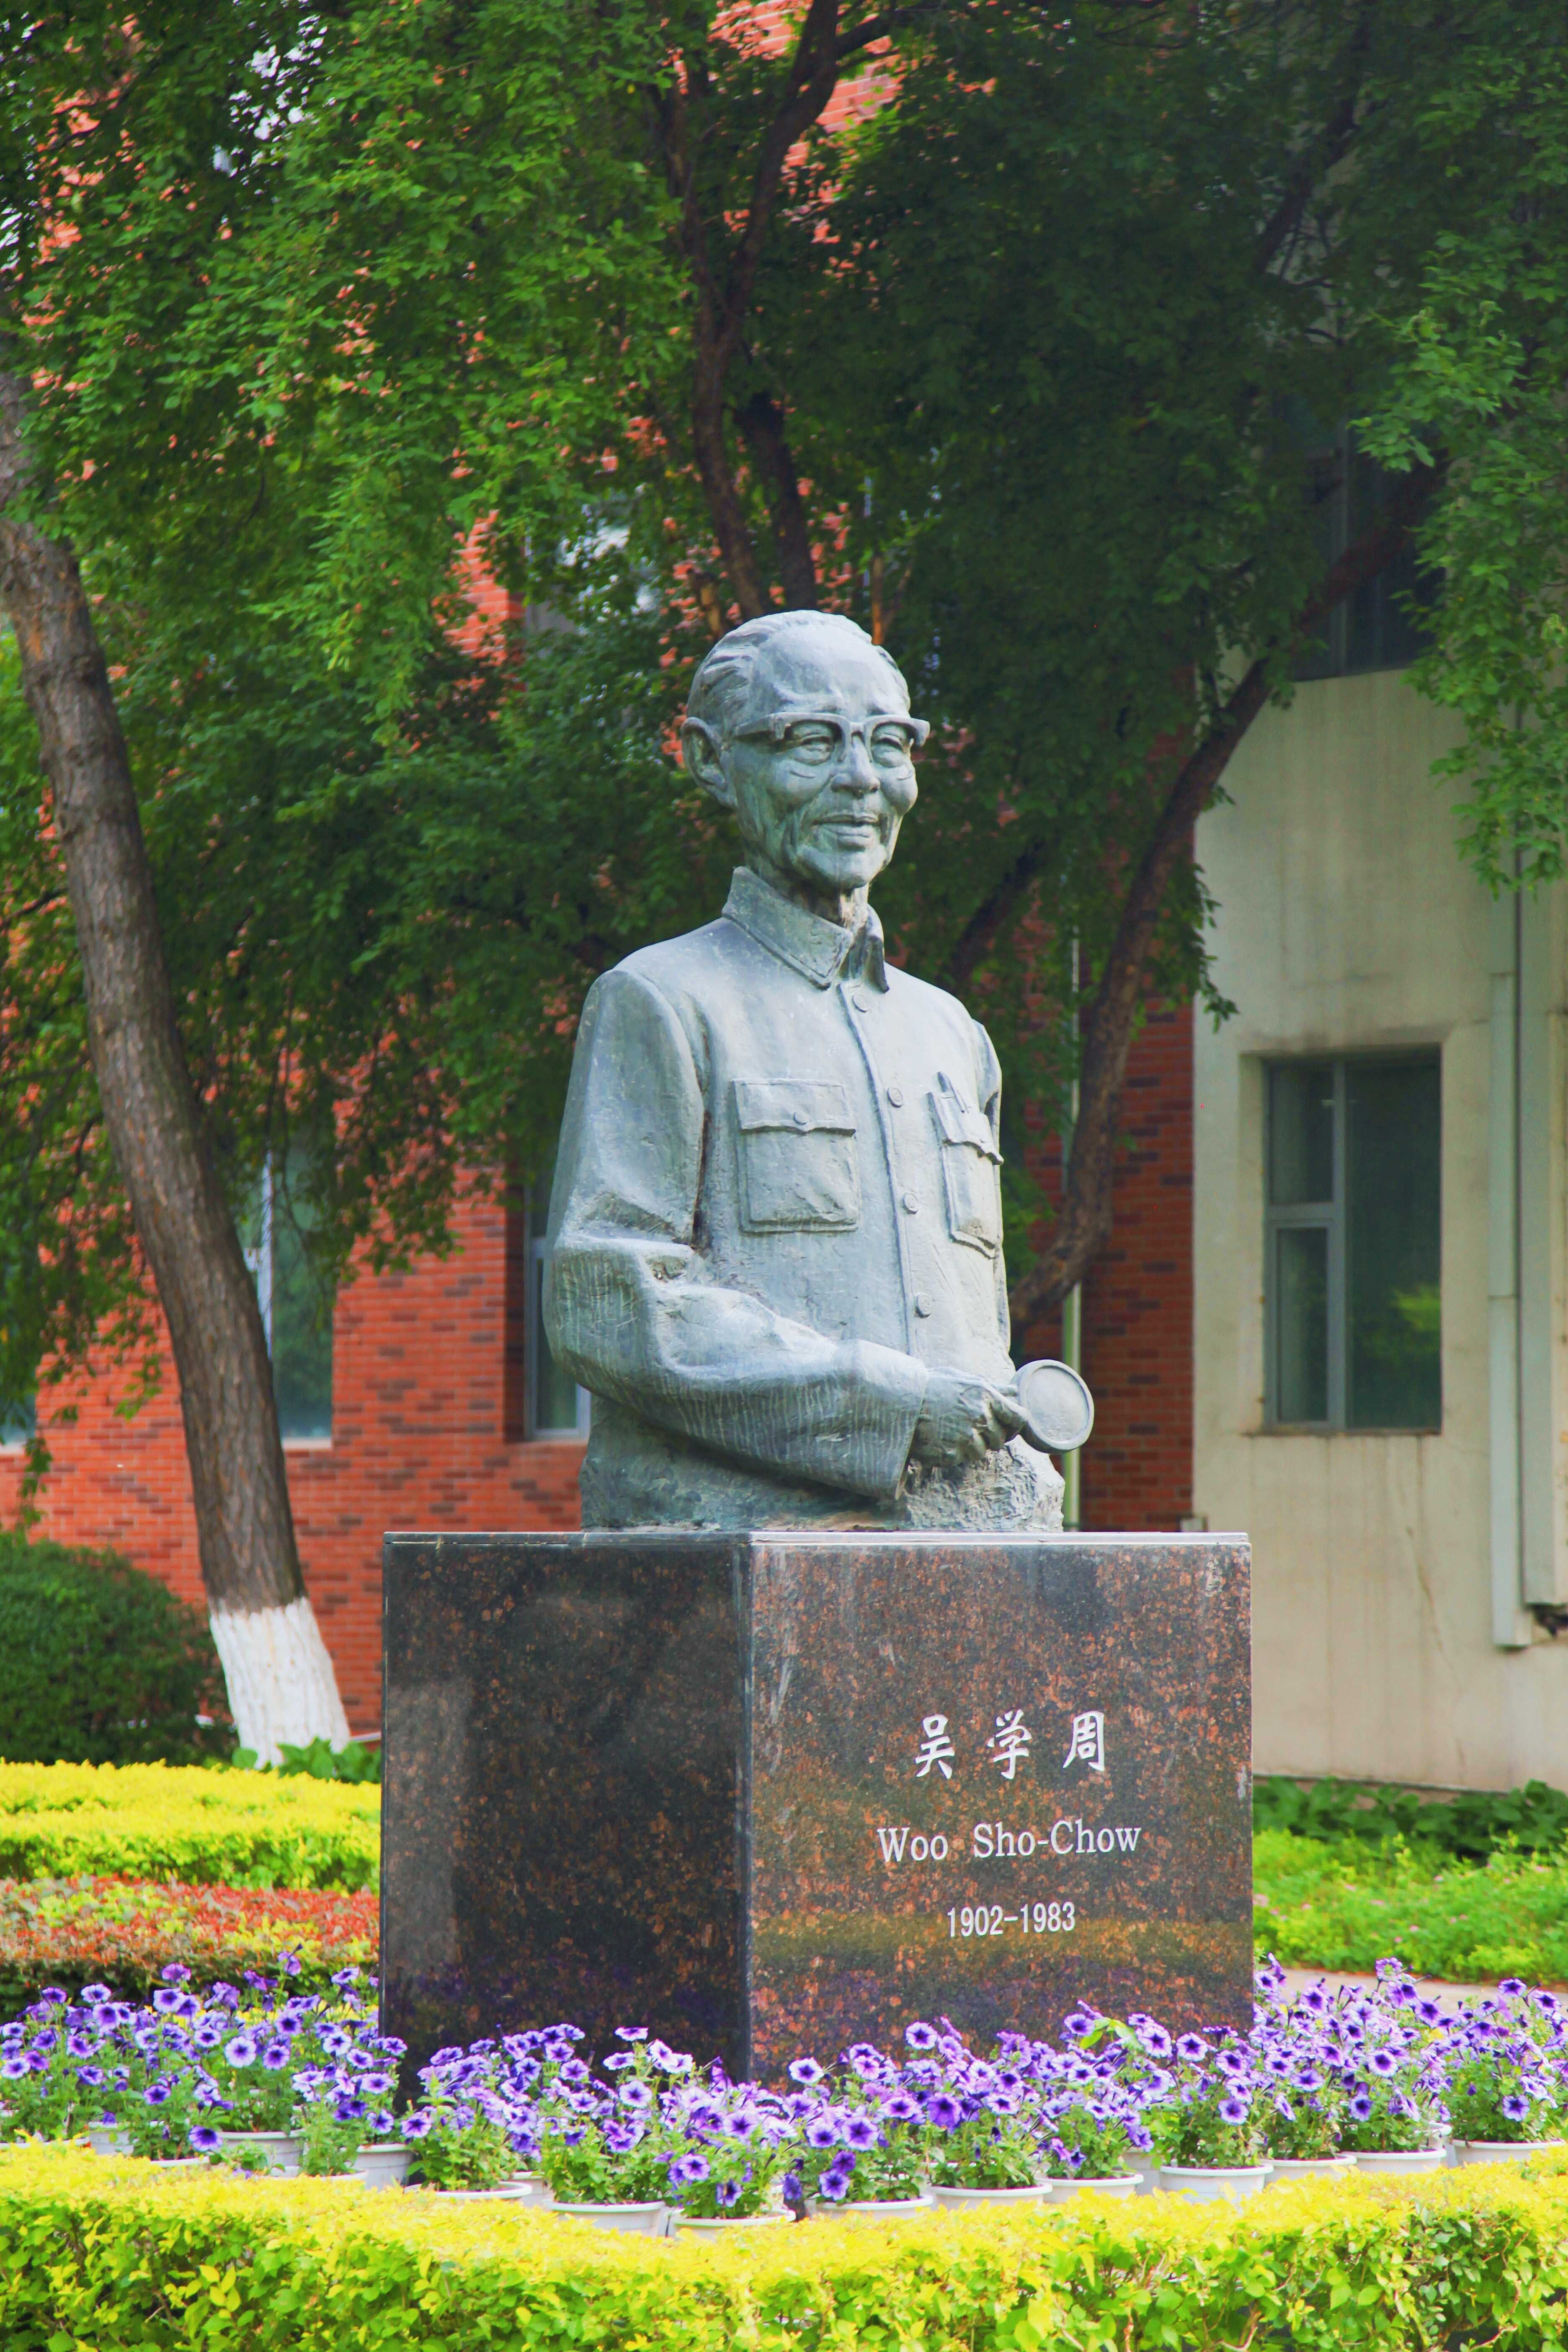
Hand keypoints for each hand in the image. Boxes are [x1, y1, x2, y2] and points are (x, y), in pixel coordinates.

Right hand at [910, 1368, 1026, 1468]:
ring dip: (971, 1445)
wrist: (899, 1401)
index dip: (1015, 1424)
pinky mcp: (951, 1454)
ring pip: (981, 1452)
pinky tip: (941, 1439)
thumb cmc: (931, 1386)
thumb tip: (1013, 1393)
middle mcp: (979, 1418)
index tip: (1008, 1426)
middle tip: (970, 1428)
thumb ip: (992, 1388)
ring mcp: (965, 1438)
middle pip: (1000, 1439)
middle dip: (989, 1435)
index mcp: (985, 1396)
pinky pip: (962, 1458)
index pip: (1018, 1417)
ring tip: (952, 1431)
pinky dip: (954, 1452)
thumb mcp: (963, 1379)